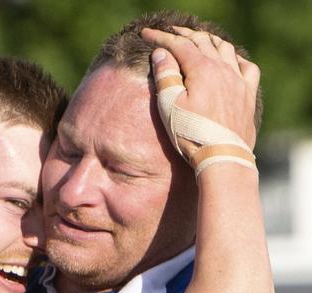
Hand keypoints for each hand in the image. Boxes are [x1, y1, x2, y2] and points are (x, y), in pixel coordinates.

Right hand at [141, 25, 259, 155]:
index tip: (146, 33)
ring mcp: (238, 81)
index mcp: (201, 69)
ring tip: (199, 41)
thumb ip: (165, 77)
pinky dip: (236, 59)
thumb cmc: (191, 135)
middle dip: (183, 34)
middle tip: (169, 32)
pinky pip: (247, 67)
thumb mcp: (170, 107)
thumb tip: (161, 53)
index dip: (161, 37)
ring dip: (209, 41)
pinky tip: (232, 62)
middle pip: (202, 41)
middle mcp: (222, 68)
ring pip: (225, 49)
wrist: (222, 158)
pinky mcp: (248, 95)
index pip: (179, 44)